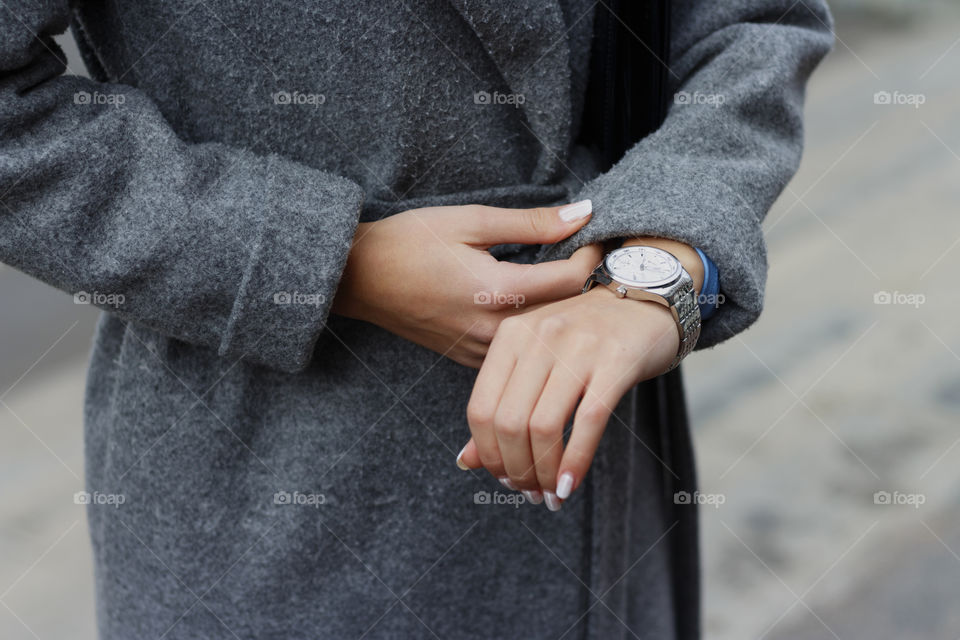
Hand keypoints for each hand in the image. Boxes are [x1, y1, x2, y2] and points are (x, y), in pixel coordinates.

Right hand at [331, 201, 598, 367]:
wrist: (357, 278)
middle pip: (564, 318)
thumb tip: (583, 213)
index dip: (594, 259)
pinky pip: (517, 352)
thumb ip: (531, 222)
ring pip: (542, 340)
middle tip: (599, 264)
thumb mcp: (471, 220)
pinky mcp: (468, 359)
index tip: (599, 241)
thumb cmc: (409, 241)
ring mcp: (479, 351)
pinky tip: (540, 312)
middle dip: (586, 290)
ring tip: (575, 289)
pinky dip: (535, 332)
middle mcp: (492, 330)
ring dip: (563, 316)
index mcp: (495, 291)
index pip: (570, 282)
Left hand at [457, 285, 680, 508]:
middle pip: (509, 423)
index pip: (480, 410)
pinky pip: (588, 423)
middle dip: (516, 469)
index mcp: (511, 335)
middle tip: (528, 492)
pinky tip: (569, 484)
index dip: (487, 455)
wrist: (646, 297)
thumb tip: (466, 461)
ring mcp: (579, 347)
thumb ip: (501, 404)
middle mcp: (540, 337)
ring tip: (549, 494)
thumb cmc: (586, 336)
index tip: (503, 478)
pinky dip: (575, 462)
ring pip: (544, 427)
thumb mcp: (535, 359)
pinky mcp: (616, 362)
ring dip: (544, 472)